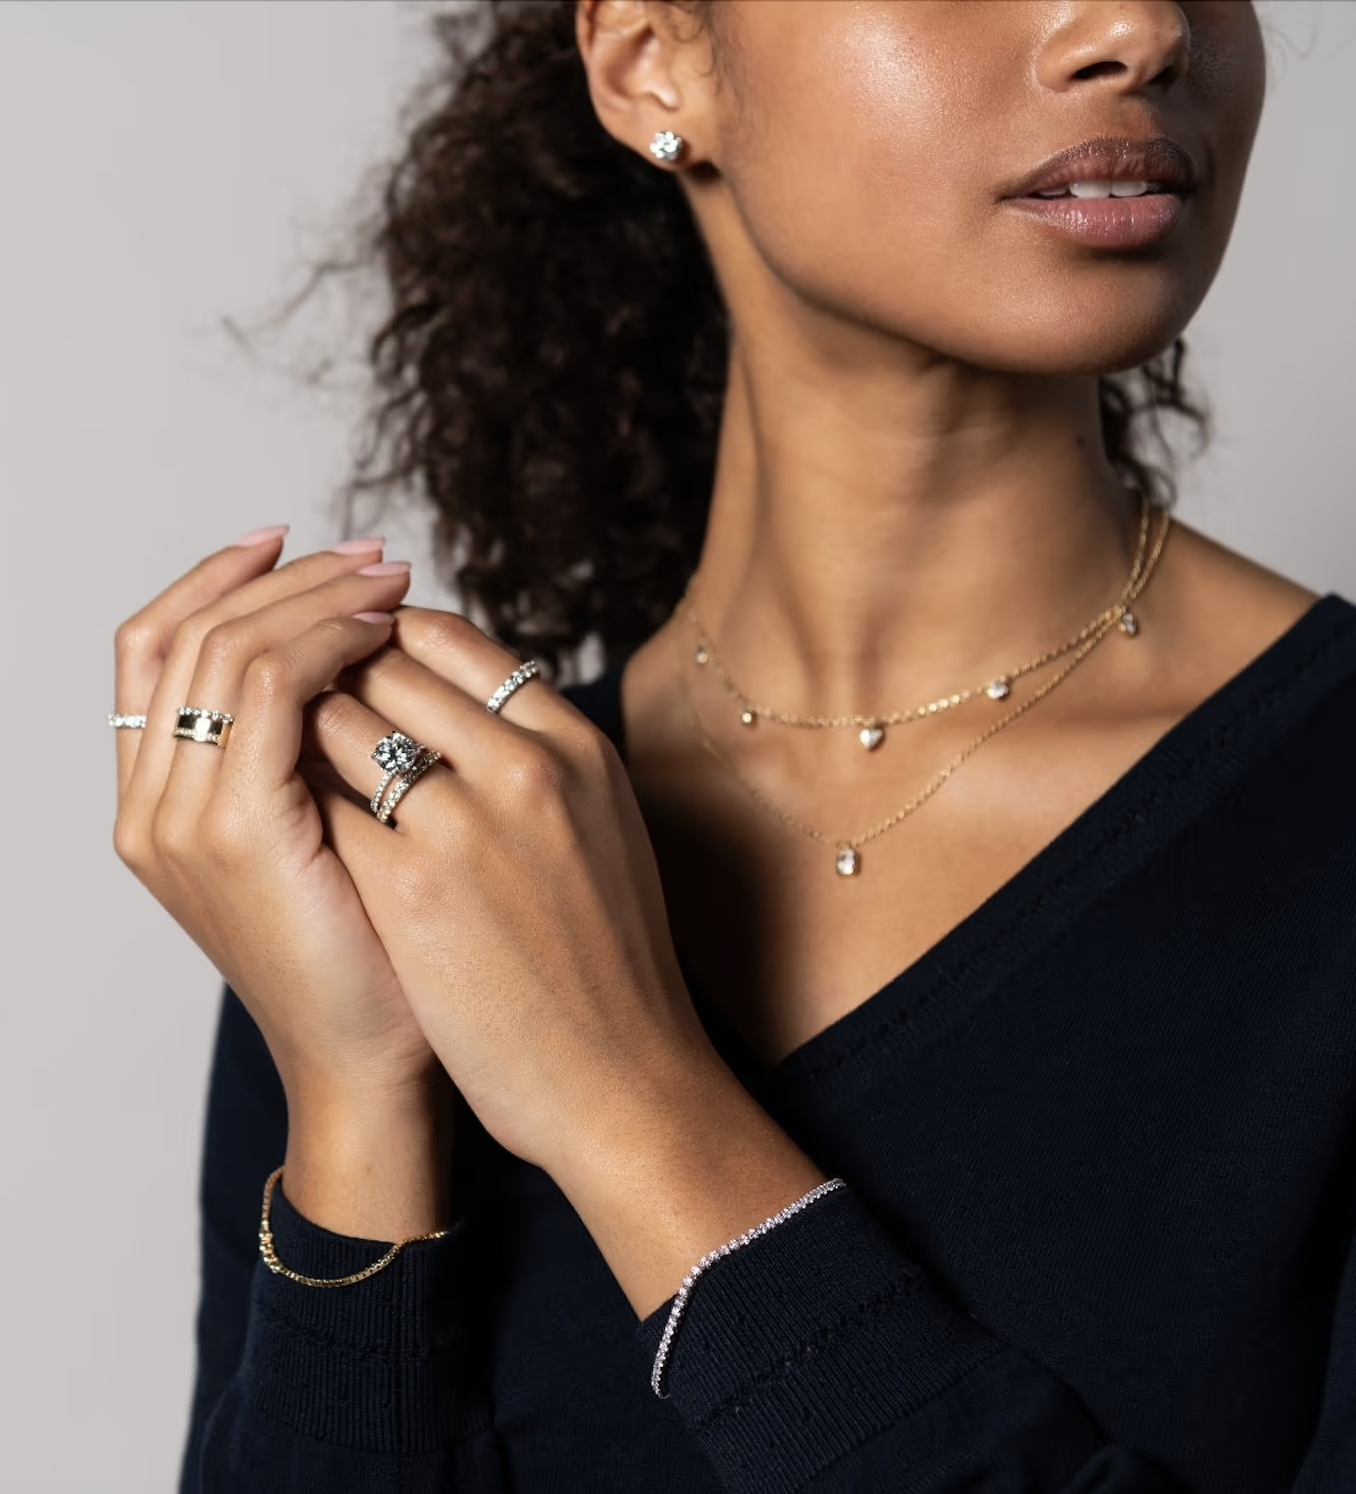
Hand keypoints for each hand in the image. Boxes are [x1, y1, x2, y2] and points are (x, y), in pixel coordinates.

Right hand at [112, 535, 443, 1140]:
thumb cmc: (370, 957)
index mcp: (155, 806)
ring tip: (389, 579)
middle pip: (188, 633)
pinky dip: (325, 644)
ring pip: (225, 649)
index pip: (151, 651)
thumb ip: (305, 755)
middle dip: (284, 577)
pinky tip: (384, 631)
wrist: (371, 1066)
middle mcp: (148, 809)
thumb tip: (354, 647)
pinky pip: (266, 693)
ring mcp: (179, 822)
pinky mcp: (234, 833)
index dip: (214, 580)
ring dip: (313, 598)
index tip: (294, 542)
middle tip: (370, 556)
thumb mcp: (323, 836)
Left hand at [306, 607, 826, 1311]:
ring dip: (308, 739)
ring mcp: (466, 823)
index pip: (451, 639)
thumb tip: (463, 708)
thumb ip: (540, 755)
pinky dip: (301, 809)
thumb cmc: (611, 962)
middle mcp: (525, 764)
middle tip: (308, 714)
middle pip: (388, 667)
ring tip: (296, 772)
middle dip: (336, 682)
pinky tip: (299, 837)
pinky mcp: (409, 889)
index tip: (359, 671)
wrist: (622, 1079)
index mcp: (575, 743)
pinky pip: (322, 806)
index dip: (387, 644)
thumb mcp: (602, 825)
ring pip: (340, 724)